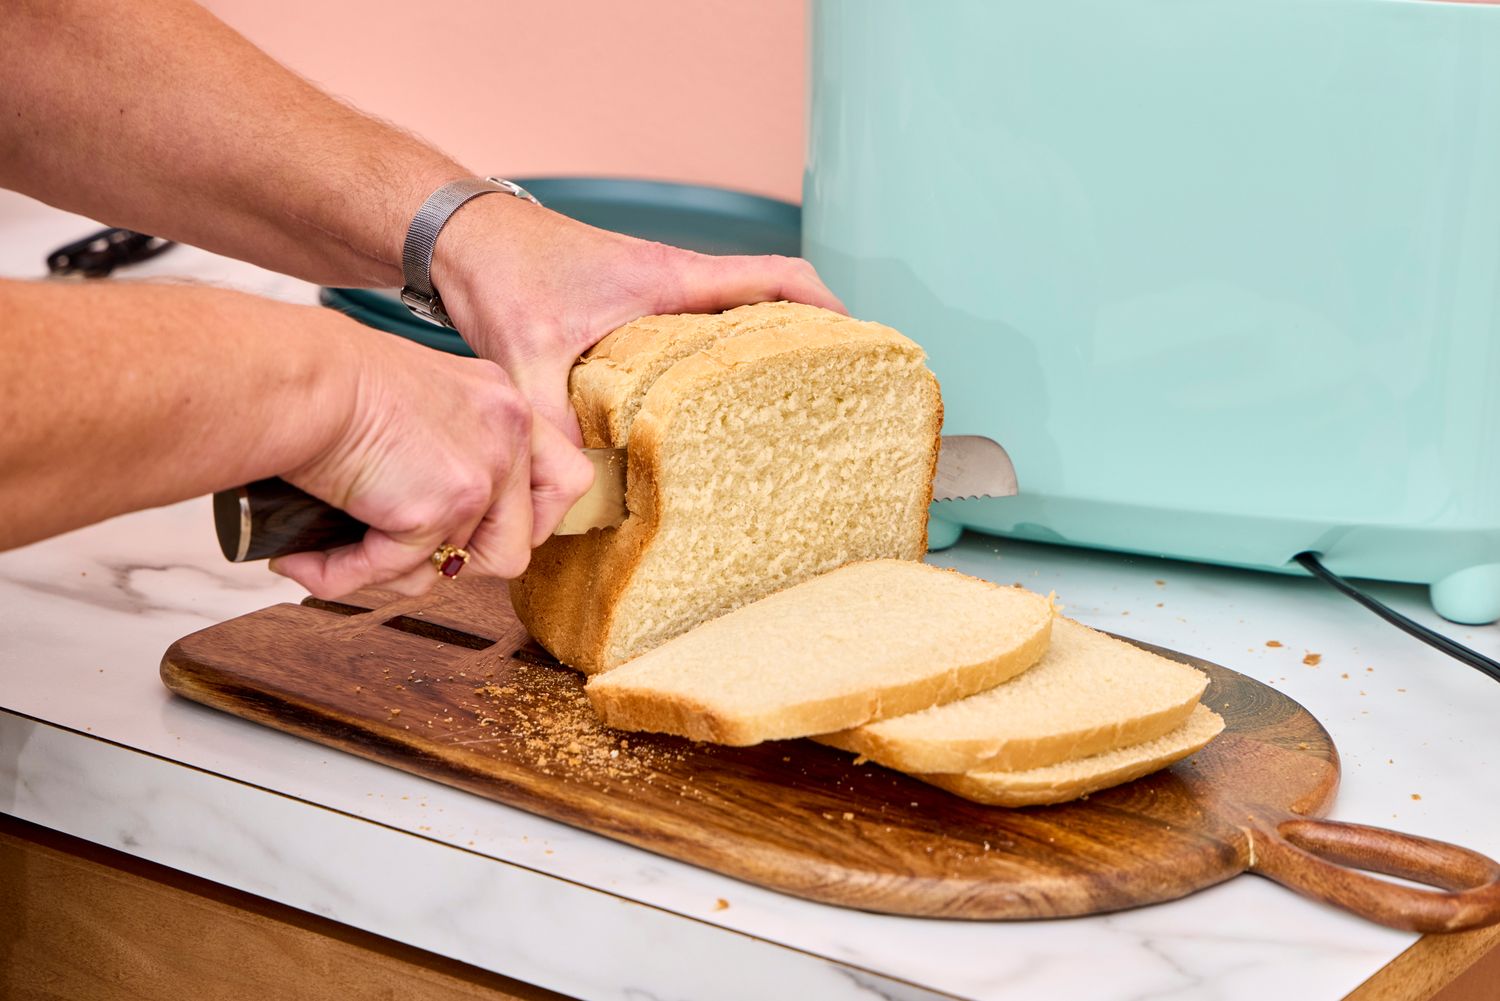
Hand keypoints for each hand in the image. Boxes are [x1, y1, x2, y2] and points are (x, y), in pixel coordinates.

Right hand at [267, 324, 593, 598]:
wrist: (297, 376)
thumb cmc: (327, 380)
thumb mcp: (413, 402)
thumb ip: (441, 453)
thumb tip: (436, 538)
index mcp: (502, 404)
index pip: (564, 478)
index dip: (532, 518)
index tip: (485, 530)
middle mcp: (507, 434)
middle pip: (523, 539)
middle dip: (466, 561)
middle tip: (406, 551)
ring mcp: (482, 472)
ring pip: (460, 568)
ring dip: (397, 571)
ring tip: (341, 552)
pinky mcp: (442, 507)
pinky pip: (398, 571)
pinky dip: (344, 574)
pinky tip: (304, 559)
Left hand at [430, 196, 846, 443]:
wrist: (461, 238)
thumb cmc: (502, 270)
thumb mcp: (527, 353)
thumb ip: (550, 422)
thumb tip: (572, 490)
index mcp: (670, 278)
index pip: (775, 277)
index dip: (826, 308)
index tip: (861, 341)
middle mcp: (672, 283)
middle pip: (767, 302)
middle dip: (805, 341)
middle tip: (831, 392)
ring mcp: (654, 297)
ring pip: (729, 322)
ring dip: (757, 355)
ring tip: (778, 411)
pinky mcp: (630, 313)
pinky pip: (691, 337)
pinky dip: (709, 366)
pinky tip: (699, 415)